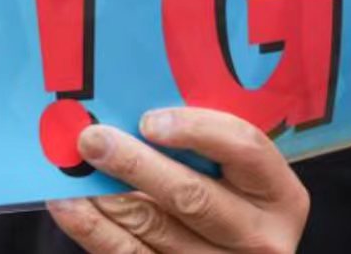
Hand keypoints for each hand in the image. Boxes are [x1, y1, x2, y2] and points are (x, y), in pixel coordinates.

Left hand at [46, 107, 308, 252]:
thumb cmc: (228, 198)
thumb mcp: (236, 175)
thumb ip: (202, 148)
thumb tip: (128, 112)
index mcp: (281, 196)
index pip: (246, 150)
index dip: (197, 130)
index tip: (149, 120)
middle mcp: (260, 238)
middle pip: (193, 197)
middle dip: (136, 164)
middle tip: (93, 139)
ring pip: (155, 229)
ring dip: (105, 197)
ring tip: (70, 170)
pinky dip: (94, 229)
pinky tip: (69, 206)